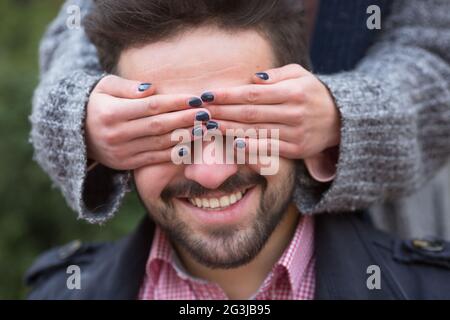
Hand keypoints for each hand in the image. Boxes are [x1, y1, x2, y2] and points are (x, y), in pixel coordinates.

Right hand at [85, 75, 208, 169]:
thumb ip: (127, 87)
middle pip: (159, 126)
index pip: (151, 107)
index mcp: (111, 113)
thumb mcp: (105, 87)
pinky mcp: (127, 164)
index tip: (196, 99)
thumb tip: (151, 89)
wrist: (76, 133)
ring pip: (160, 144)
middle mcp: (116, 134)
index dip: (175, 103)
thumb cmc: (97, 103)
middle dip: (186, 120)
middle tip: (208, 114)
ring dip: (186, 137)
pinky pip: (155, 159)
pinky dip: (175, 153)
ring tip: (206, 129)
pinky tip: (192, 146)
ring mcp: (122, 152)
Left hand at [203, 64, 340, 159]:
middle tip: (200, 111)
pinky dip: (247, 146)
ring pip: (255, 132)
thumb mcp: (300, 75)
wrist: (340, 120)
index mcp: (294, 92)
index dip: (228, 95)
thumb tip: (252, 79)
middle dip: (222, 112)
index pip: (252, 94)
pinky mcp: (295, 150)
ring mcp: (295, 134)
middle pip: (250, 113)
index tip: (207, 95)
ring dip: (228, 129)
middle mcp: (294, 113)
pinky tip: (230, 142)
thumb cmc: (313, 93)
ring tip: (208, 125)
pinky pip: (267, 148)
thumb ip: (276, 75)